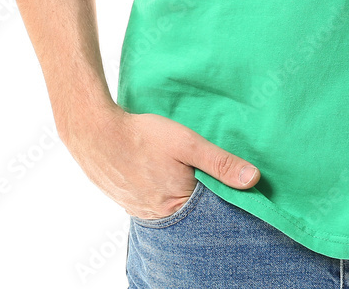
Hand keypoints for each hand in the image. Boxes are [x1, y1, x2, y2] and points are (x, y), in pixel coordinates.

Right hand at [60, 104, 260, 219]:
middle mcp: (158, 216)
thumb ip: (220, 163)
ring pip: (170, 205)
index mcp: (176, 205)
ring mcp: (139, 210)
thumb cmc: (143, 136)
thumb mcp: (188, 144)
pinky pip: (152, 202)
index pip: (211, 210)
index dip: (223, 195)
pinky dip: (161, 190)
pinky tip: (161, 173)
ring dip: (180, 191)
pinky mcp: (127, 201)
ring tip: (182, 170)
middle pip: (190, 210)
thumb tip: (253, 179)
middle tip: (202, 170)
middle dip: (201, 193)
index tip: (230, 181)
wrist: (95, 132)